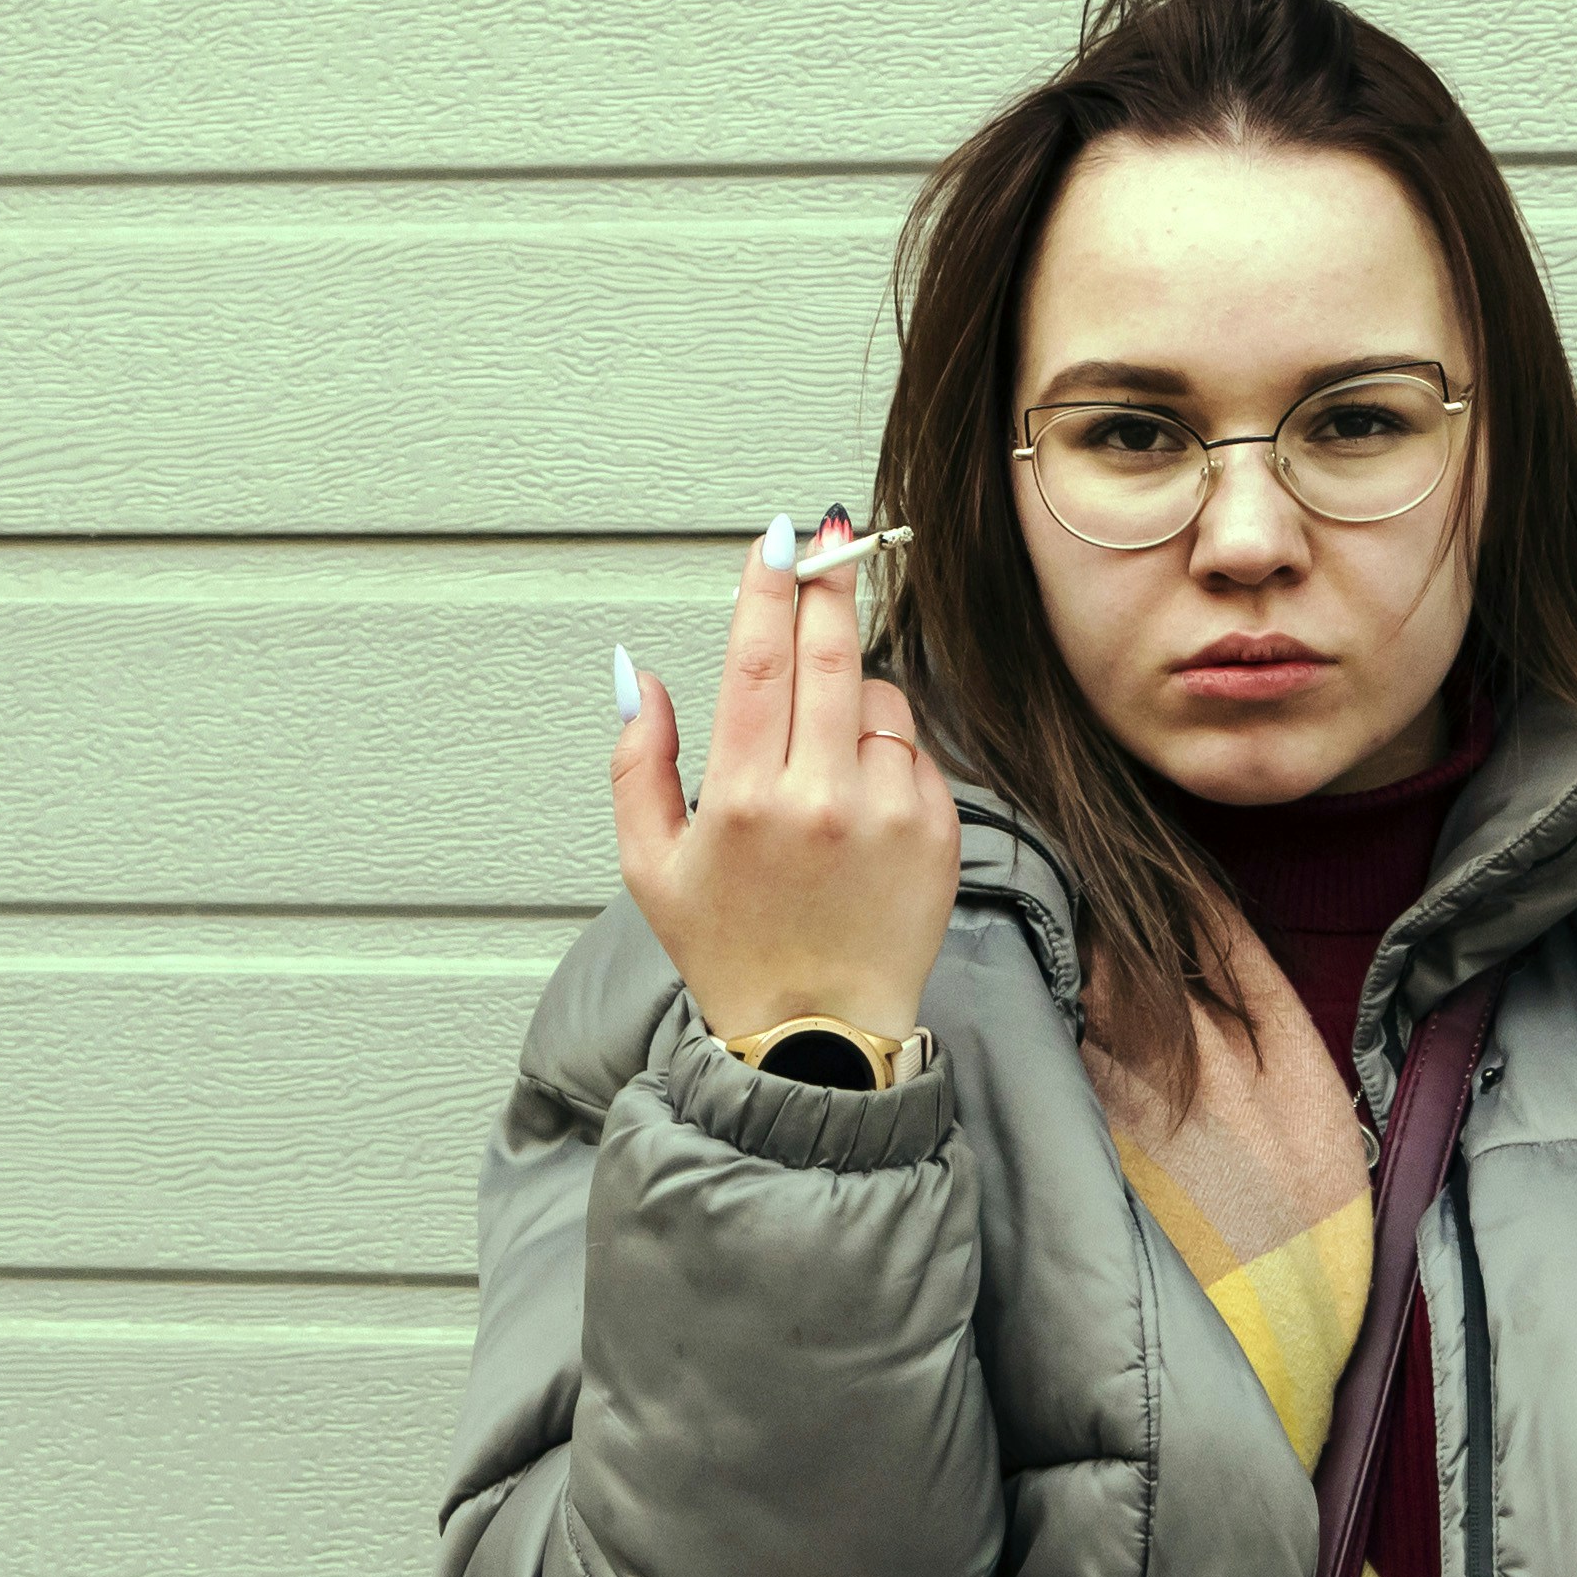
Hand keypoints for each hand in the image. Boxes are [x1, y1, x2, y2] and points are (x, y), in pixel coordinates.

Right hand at [612, 510, 962, 1044]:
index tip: (780, 537)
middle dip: (829, 586)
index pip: (759, 658)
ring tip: (821, 748)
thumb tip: (641, 674)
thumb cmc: (730, 951)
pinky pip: (915, 751)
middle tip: (831, 543)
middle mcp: (822, 799)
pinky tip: (858, 798)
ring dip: (852, 693)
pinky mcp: (939, 832)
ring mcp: (890, 814)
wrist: (819, 1039)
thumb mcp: (648, 864)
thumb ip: (637, 761)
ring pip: (880, 698)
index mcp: (744, 798)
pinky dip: (888, 752)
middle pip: (831, 652)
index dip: (771, 585)